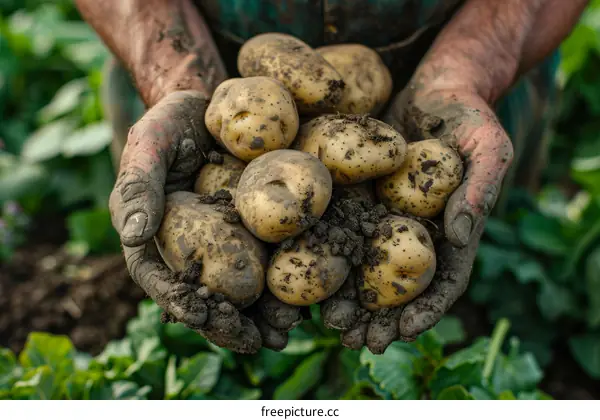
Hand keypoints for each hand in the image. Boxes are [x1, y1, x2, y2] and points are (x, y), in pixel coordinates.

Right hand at [111, 90, 300, 352]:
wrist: (212, 108)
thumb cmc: (171, 124)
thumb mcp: (149, 144)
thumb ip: (138, 185)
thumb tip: (131, 235)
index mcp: (157, 238)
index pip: (162, 280)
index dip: (183, 305)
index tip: (207, 318)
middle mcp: (192, 248)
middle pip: (208, 295)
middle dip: (232, 323)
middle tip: (260, 341)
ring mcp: (227, 241)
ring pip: (242, 286)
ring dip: (264, 313)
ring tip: (288, 329)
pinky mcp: (258, 228)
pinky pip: (271, 258)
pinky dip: (287, 280)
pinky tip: (310, 296)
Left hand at [321, 84, 513, 352]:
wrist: (436, 82)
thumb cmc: (469, 112)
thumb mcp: (487, 146)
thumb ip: (478, 192)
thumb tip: (456, 239)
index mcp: (450, 229)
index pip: (442, 280)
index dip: (424, 311)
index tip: (402, 333)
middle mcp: (414, 230)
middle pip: (398, 284)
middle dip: (379, 317)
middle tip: (356, 340)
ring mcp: (383, 215)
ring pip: (364, 265)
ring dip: (348, 299)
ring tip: (329, 324)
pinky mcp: (356, 195)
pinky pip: (339, 228)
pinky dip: (326, 255)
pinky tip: (306, 276)